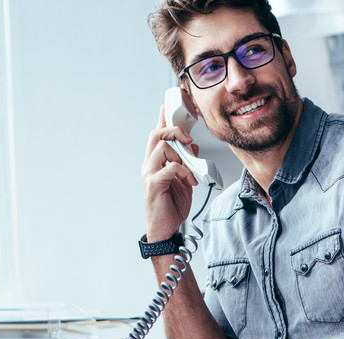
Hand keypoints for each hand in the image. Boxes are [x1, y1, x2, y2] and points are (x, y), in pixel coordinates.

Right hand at [142, 105, 201, 240]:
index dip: (162, 118)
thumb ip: (187, 162)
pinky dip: (184, 171)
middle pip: (156, 135)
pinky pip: (170, 167)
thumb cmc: (172, 206)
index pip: (157, 135)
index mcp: (156, 162)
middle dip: (173, 130)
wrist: (166, 229)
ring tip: (189, 171)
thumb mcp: (185, 180)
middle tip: (188, 137)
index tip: (168, 104)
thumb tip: (194, 146)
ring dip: (181, 156)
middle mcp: (149, 165)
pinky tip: (190, 181)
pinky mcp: (154, 184)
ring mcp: (149, 174)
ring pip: (162, 148)